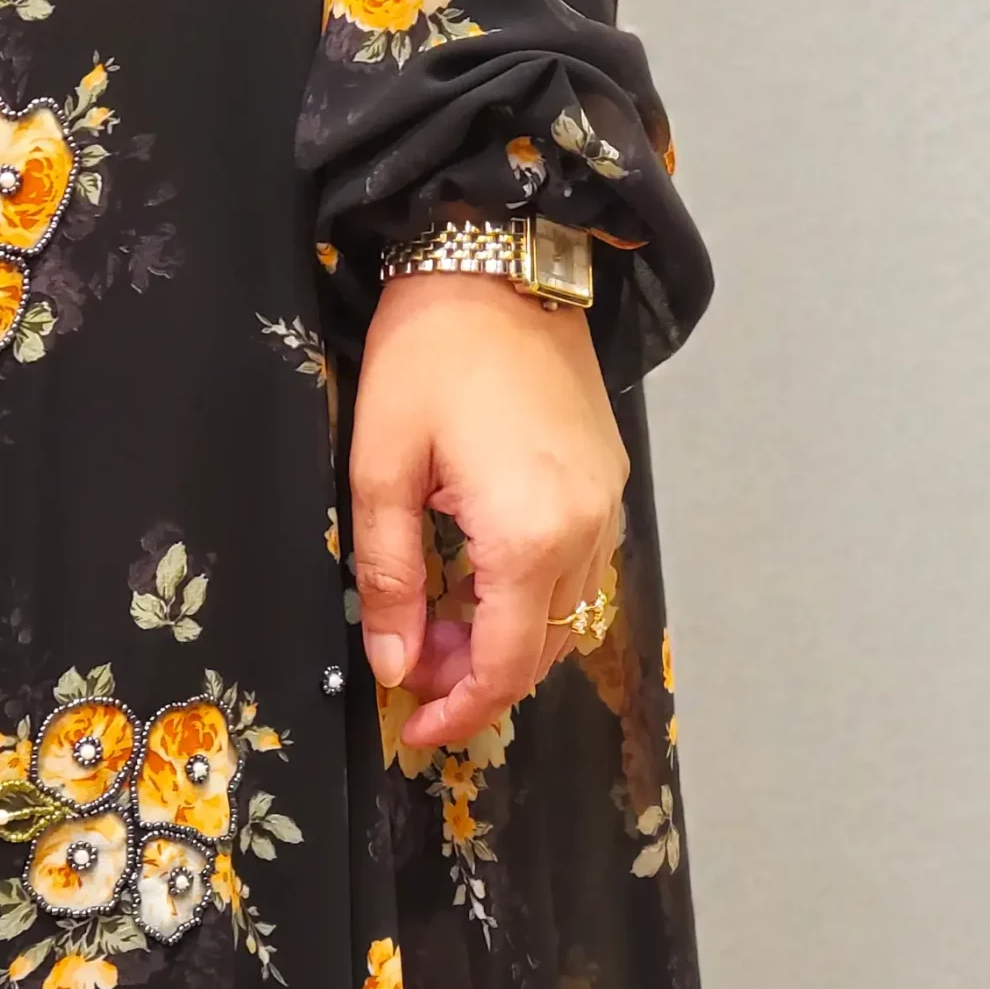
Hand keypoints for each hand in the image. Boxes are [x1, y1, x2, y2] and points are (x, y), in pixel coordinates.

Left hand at [351, 266, 628, 750]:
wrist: (498, 261)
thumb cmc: (429, 351)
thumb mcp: (381, 467)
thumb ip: (387, 576)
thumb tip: (393, 662)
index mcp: (529, 534)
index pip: (507, 665)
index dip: (462, 710)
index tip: (415, 727)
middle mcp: (586, 531)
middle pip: (543, 651)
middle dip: (477, 678)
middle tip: (411, 667)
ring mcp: (607, 507)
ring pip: (568, 618)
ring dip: (506, 641)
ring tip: (438, 627)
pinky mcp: (608, 483)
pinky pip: (582, 573)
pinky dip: (533, 599)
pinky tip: (480, 582)